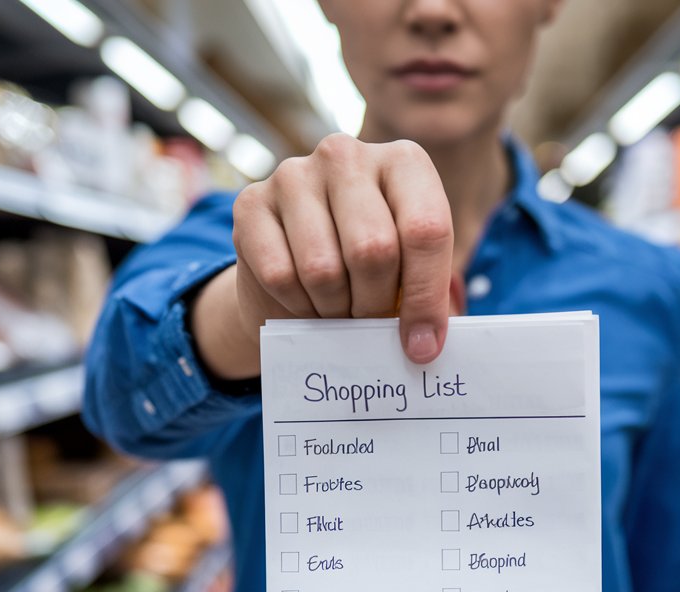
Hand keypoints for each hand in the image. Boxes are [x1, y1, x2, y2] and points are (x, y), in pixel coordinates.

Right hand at [193, 133, 454, 379]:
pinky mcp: (250, 203)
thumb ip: (429, 301)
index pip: (425, 229)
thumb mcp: (412, 275)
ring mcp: (293, 175)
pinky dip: (298, 305)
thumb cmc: (371, 272)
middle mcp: (346, 156)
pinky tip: (306, 300)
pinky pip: (279, 276)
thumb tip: (424, 345)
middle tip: (370, 319)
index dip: (426, 298)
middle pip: (373, 250)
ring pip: (322, 269)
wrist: (298, 270)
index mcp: (404, 162)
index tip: (422, 347)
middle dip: (375, 305)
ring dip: (335, 309)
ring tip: (340, 308)